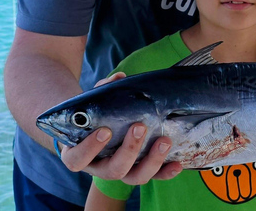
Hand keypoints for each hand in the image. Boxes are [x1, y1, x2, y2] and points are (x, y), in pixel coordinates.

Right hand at [59, 72, 182, 184]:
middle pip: (113, 170)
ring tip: (164, 141)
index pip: (78, 158)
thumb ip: (102, 90)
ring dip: (151, 161)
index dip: (90, 148)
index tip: (105, 130)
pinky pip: (153, 177)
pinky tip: (177, 164)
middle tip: (139, 127)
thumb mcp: (93, 104)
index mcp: (80, 154)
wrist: (99, 130)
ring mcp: (120, 172)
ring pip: (134, 177)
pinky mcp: (138, 172)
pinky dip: (165, 172)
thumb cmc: (94, 117)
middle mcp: (100, 168)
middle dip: (129, 149)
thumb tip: (119, 77)